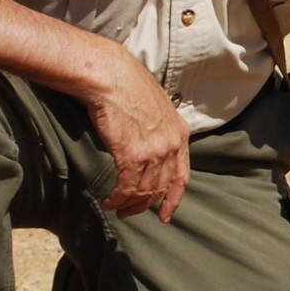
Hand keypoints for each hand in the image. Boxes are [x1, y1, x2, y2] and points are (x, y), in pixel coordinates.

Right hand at [83, 46, 190, 221]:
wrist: (110, 75)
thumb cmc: (125, 85)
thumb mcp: (154, 106)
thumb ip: (158, 127)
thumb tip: (148, 141)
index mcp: (179, 132)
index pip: (182, 175)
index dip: (174, 198)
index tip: (165, 215)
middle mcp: (171, 144)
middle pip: (161, 187)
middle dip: (145, 205)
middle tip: (129, 213)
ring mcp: (154, 151)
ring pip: (143, 190)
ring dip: (128, 204)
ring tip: (116, 208)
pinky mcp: (132, 155)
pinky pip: (126, 187)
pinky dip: (117, 198)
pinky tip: (107, 201)